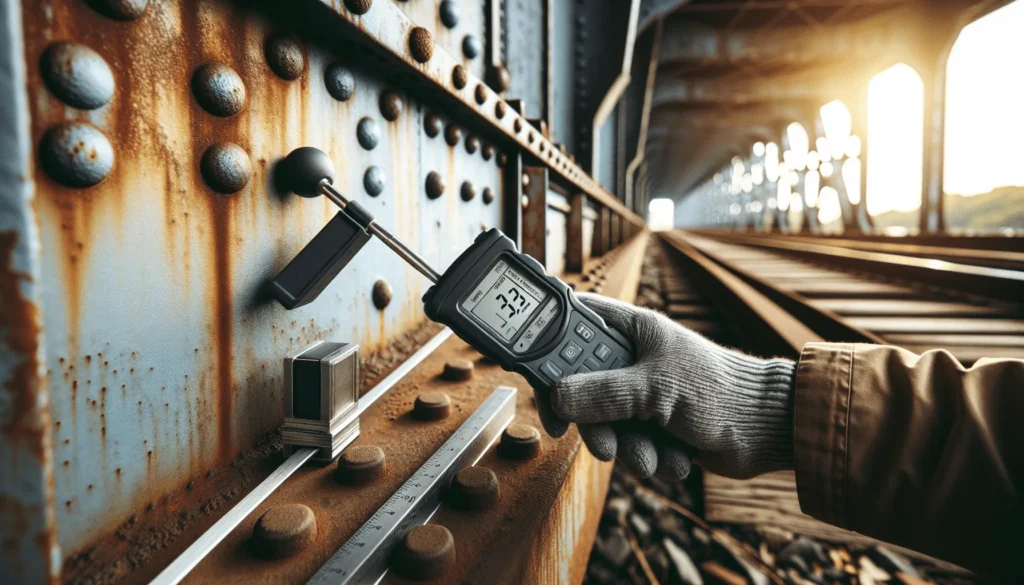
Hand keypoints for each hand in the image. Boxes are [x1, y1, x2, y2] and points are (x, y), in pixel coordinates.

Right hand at [546, 293, 797, 478]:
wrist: (769, 431)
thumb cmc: (720, 392)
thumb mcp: (655, 389)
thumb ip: (602, 392)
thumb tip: (557, 398)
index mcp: (631, 331)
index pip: (572, 327)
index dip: (549, 353)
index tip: (544, 387)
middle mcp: (631, 360)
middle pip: (580, 387)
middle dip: (595, 424)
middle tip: (605, 444)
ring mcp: (641, 395)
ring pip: (604, 424)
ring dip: (628, 449)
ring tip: (654, 457)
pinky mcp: (653, 427)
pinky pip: (629, 446)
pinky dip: (649, 459)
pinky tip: (677, 459)